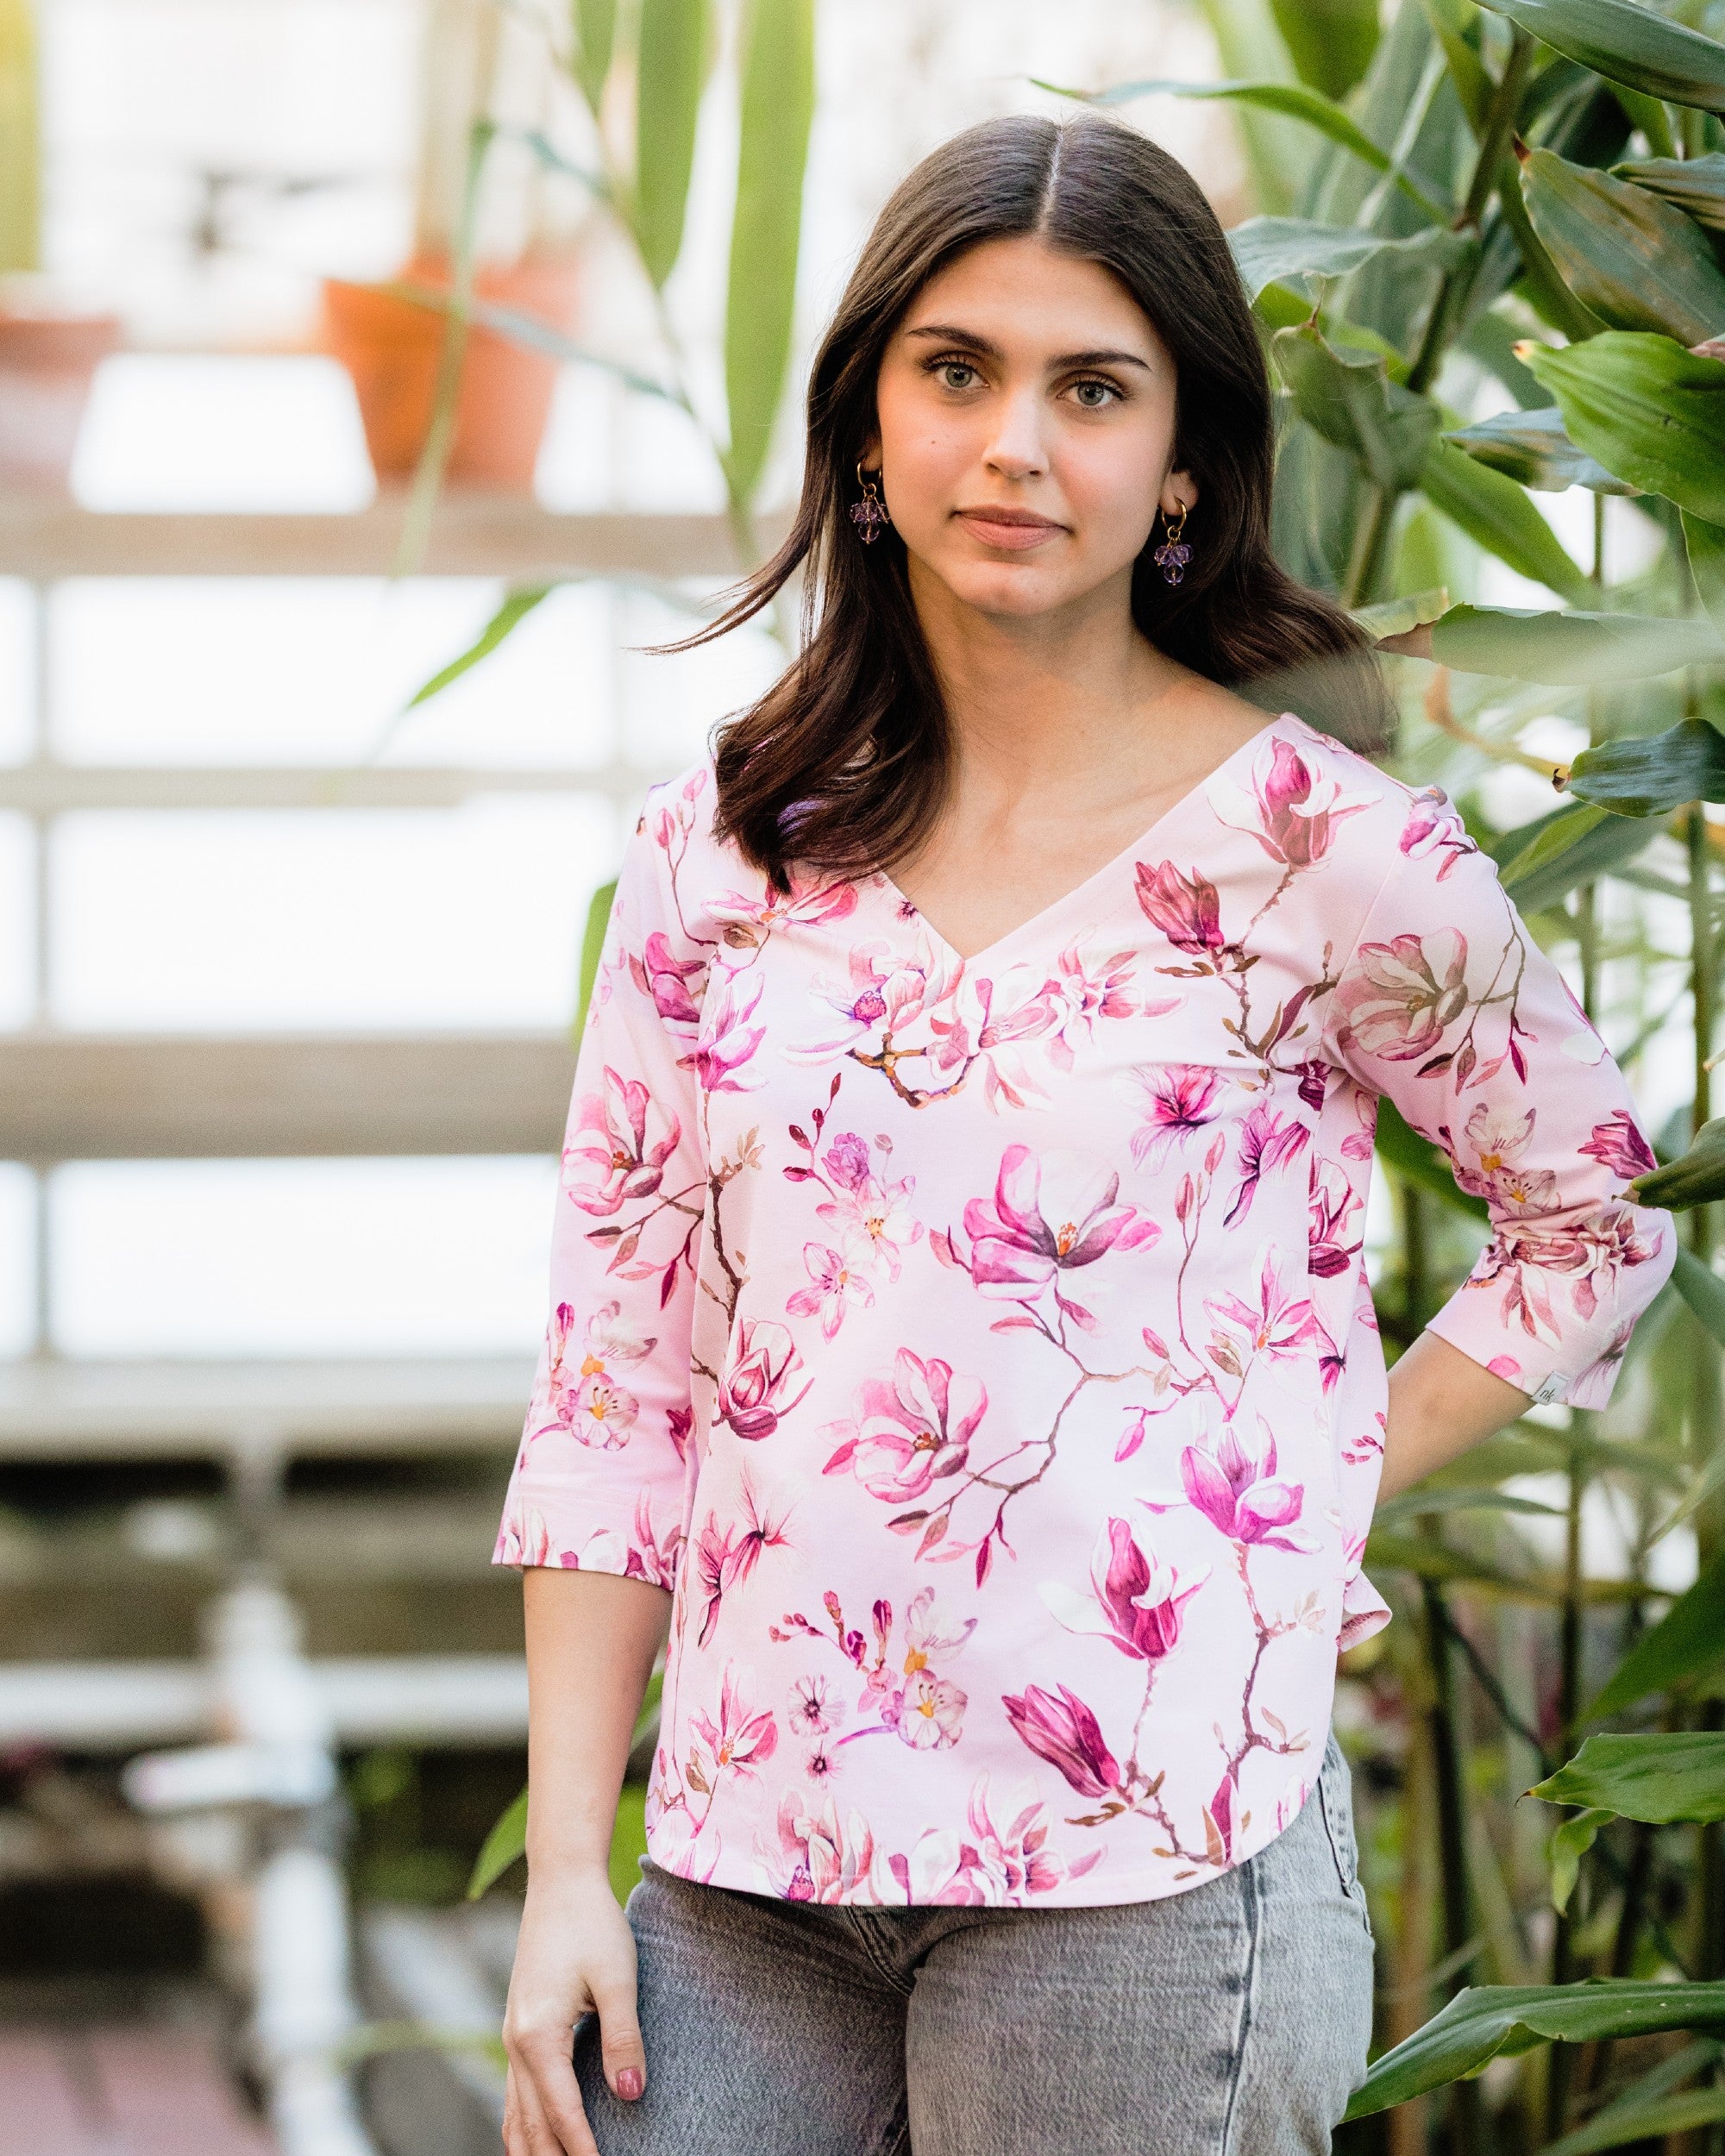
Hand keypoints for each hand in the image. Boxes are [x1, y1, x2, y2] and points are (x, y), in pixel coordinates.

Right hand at [502, 1869, 645, 2155]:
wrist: (562, 1880)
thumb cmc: (593, 1923)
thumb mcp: (618, 1978)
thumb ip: (623, 2039)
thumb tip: (632, 2095)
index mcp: (539, 2036)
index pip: (562, 2113)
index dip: (582, 2150)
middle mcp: (517, 2042)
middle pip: (531, 2124)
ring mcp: (513, 2034)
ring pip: (516, 2113)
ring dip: (534, 2148)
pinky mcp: (519, 2024)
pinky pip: (515, 2091)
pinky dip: (523, 2123)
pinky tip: (536, 2137)